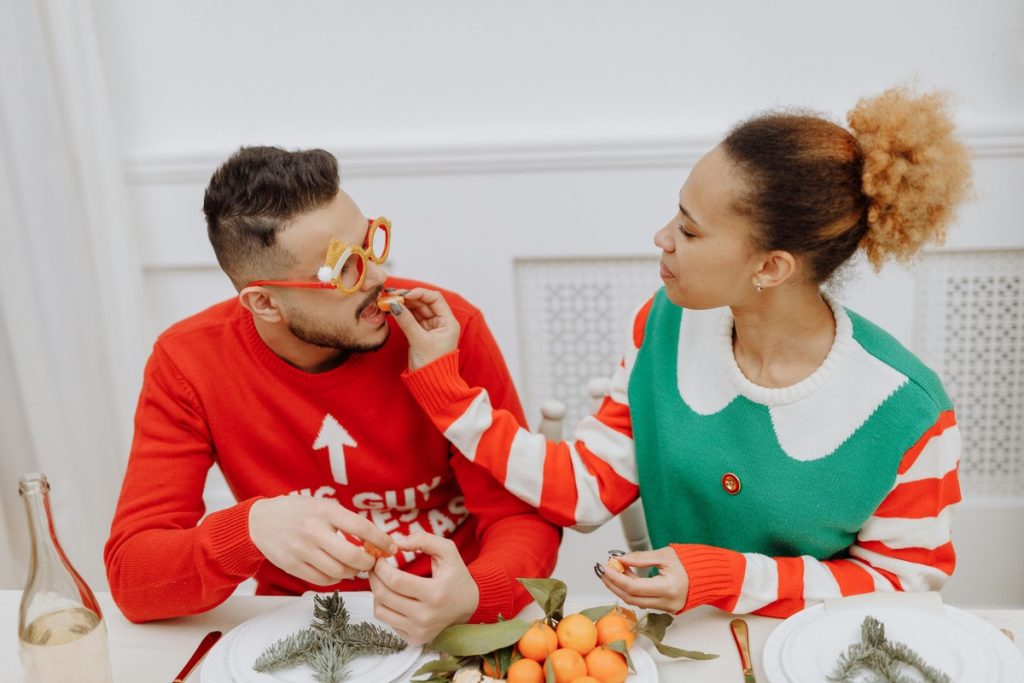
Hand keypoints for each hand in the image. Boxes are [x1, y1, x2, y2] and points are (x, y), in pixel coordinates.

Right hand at [248, 496, 396, 585]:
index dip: (381, 540)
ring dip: (352, 572)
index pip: (361, 527)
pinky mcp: (293, 566)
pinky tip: (336, 570)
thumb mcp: (322, 506)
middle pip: (352, 556)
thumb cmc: (297, 512)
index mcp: (325, 512)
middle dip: (368, 563)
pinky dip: (335, 578)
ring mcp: (302, 551)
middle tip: (372, 562)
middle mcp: (314, 531)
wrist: (260, 522)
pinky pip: (323, 580)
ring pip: (339, 571)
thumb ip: (345, 520)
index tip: (392, 548)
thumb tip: (375, 539)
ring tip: (353, 566)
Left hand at [368, 531, 479, 643]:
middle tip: (375, 566)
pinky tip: (394, 596)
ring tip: (383, 581)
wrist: (469, 605)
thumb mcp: (447, 551)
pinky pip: (387, 621)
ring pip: (380, 611)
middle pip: (384, 595)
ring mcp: (420, 631)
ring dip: (376, 592)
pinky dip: (385, 606)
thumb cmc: (456, 575)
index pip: (395, 581)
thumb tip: (396, 543)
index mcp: (435, 594)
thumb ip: (423, 540)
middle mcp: (426, 617)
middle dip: (374, 576)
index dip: (381, 567)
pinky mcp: (415, 639)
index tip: (379, 557)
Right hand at [388, 288, 460, 369]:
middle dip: (408, 297)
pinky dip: (403, 314)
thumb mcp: (419, 341)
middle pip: (424, 302)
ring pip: (417, 310)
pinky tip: (392, 309)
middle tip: (391, 295)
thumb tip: (395, 305)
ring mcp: (430, 327)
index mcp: (448, 322)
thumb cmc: (432, 365)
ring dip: (404, 304)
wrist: (432, 385)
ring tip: (389, 300)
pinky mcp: (421, 334)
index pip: (435, 299)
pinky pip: (412, 319)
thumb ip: (407, 321)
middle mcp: (441, 322)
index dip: (420, 293)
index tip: (404, 294)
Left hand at [599, 547, 689, 612]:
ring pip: (635, 601)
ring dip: (621, 587)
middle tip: (603, 570)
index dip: (615, 577)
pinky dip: (632, 590)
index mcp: (668, 588)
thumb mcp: (665, 555)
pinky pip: (643, 601)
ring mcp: (666, 608)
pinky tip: (626, 577)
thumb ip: (641, 558)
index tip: (604, 567)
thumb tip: (620, 559)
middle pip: (631, 597)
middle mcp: (667, 602)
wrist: (709, 575)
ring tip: (613, 571)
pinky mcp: (665, 608)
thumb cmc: (691, 563)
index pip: (633, 587)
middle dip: (613, 584)